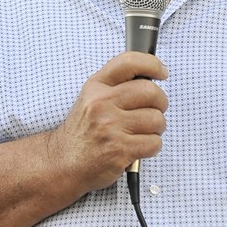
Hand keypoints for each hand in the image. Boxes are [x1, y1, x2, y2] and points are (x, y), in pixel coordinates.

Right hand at [48, 51, 168, 191]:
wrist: (64, 163)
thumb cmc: (83, 132)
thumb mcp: (90, 99)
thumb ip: (115, 86)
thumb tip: (151, 79)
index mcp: (96, 87)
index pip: (129, 63)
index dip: (152, 64)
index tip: (162, 72)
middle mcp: (101, 103)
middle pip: (151, 92)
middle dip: (160, 103)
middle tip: (155, 110)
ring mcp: (110, 127)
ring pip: (157, 119)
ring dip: (157, 129)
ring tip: (143, 133)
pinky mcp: (119, 149)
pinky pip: (154, 143)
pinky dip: (152, 147)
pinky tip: (138, 148)